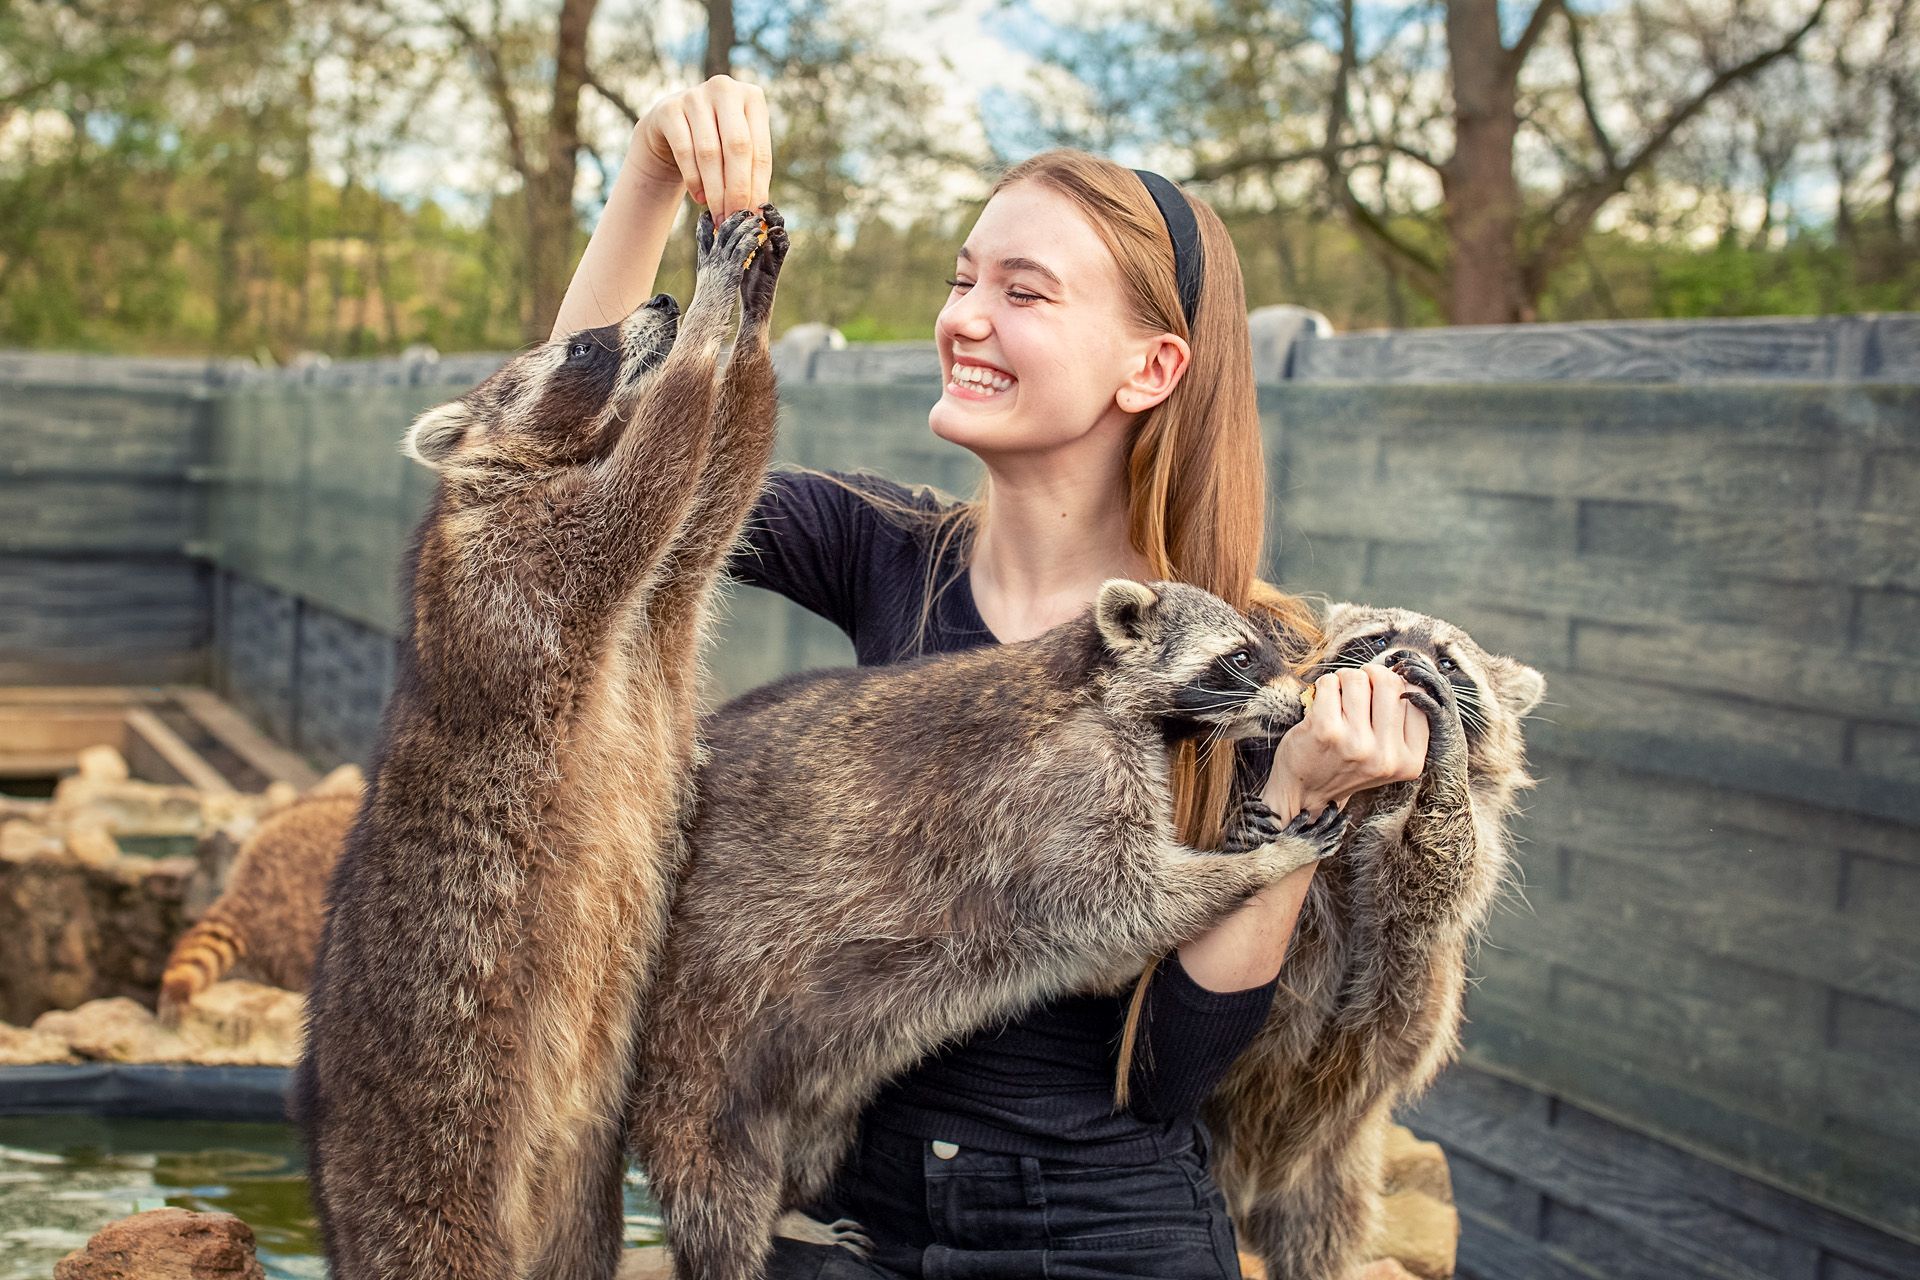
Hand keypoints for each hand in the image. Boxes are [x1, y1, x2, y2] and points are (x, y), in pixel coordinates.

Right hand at [632, 74, 771, 220]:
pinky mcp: (669, 109)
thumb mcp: (737, 150)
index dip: (758, 187)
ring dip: (714, 190)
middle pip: (737, 147)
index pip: (760, 150)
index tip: (755, 216)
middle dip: (737, 189)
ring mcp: (695, 96)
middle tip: (735, 218)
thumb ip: (750, 173)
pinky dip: (693, 179)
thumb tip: (758, 212)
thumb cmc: (715, 141)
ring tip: (718, 214)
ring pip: (709, 152)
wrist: (671, 127)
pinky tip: (699, 197)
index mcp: (752, 97)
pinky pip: (684, 151)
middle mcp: (725, 89)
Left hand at [1262, 665, 1428, 818]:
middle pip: (1390, 683)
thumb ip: (1401, 722)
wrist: (1306, 794)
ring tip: (1339, 695)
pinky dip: (1325, 683)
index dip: (1398, 686)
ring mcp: (1357, 743)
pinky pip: (1330, 682)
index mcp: (1410, 761)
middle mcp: (1387, 755)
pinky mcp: (1326, 730)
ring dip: (1346, 678)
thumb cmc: (1347, 766)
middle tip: (1359, 684)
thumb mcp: (1388, 756)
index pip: (1418, 699)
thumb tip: (1402, 672)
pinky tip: (1323, 700)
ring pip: (1358, 678)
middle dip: (1372, 675)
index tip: (1381, 693)